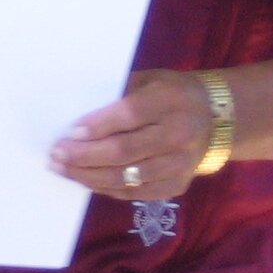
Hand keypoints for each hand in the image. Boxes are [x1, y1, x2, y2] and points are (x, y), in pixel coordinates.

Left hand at [51, 69, 213, 200]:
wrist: (215, 118)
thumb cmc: (171, 93)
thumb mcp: (150, 80)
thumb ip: (119, 94)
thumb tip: (78, 114)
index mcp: (170, 102)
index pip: (129, 116)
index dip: (98, 126)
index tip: (70, 132)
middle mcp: (179, 135)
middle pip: (124, 151)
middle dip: (84, 155)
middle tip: (57, 154)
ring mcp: (180, 165)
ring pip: (127, 177)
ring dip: (89, 176)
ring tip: (62, 169)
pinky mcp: (177, 185)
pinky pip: (135, 192)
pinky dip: (106, 187)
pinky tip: (86, 179)